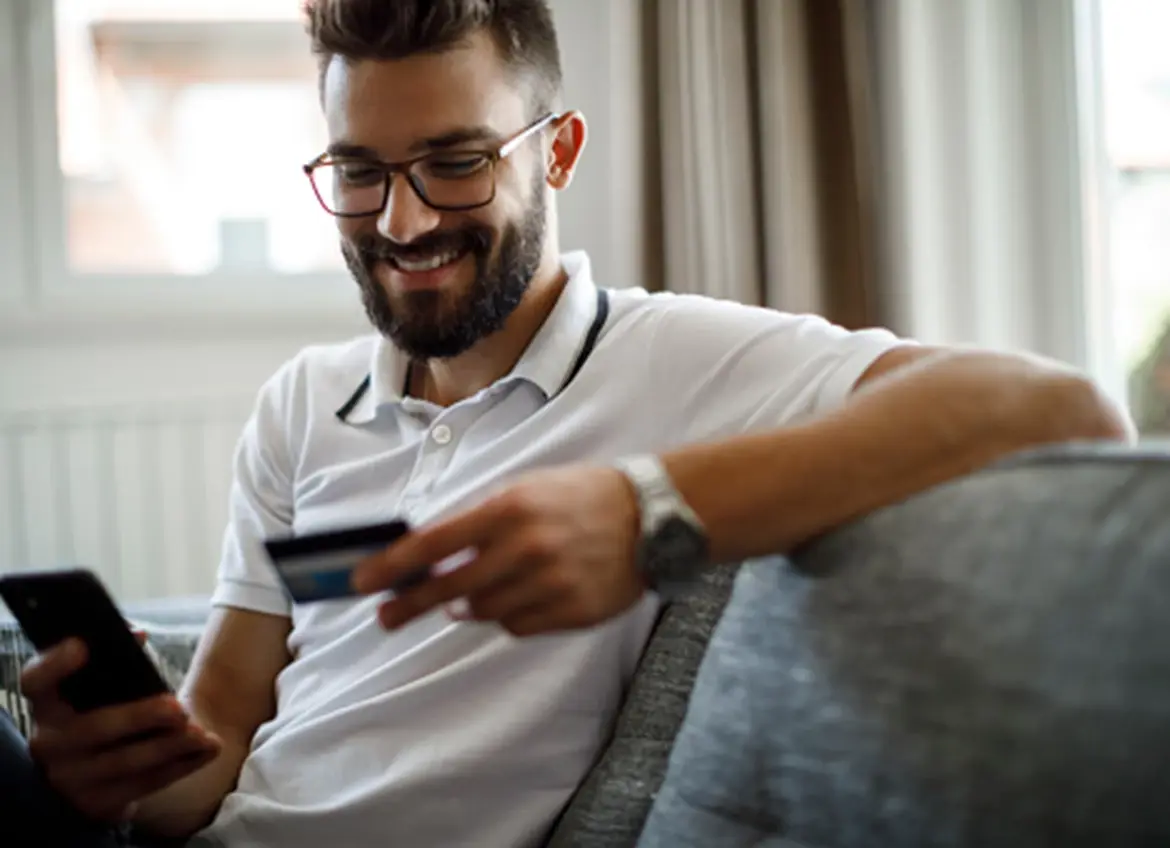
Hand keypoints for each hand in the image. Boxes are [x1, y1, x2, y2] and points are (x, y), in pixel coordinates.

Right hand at [21, 637, 221, 823]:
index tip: (80, 646)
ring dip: (169, 747)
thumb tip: (138, 635)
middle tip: (178, 708)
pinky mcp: (98, 802)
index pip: (36, 681)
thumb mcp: (95, 691)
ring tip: (202, 734)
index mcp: (47, 704)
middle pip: (92, 728)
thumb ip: (113, 661)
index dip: (54, 664)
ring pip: (124, 762)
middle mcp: (51, 742)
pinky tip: (208, 750)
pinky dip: (181, 766)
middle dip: (139, 718)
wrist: (86, 777)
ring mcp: (71, 777)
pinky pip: (145, 785)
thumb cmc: (98, 715)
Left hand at [352, 465, 644, 636]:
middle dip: (409, 605)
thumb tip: (430, 559)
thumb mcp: (525, 490)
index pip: (434, 544)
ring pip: (484, 612)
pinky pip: (518, 626)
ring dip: (470, 605)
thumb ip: (478, 521)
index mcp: (509, 509)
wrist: (650, 516)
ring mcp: (550, 584)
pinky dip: (509, 616)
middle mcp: (526, 548)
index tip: (364, 581)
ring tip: (475, 591)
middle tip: (385, 616)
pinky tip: (522, 594)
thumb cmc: (580, 496)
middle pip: (449, 589)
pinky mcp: (571, 611)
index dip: (392, 566)